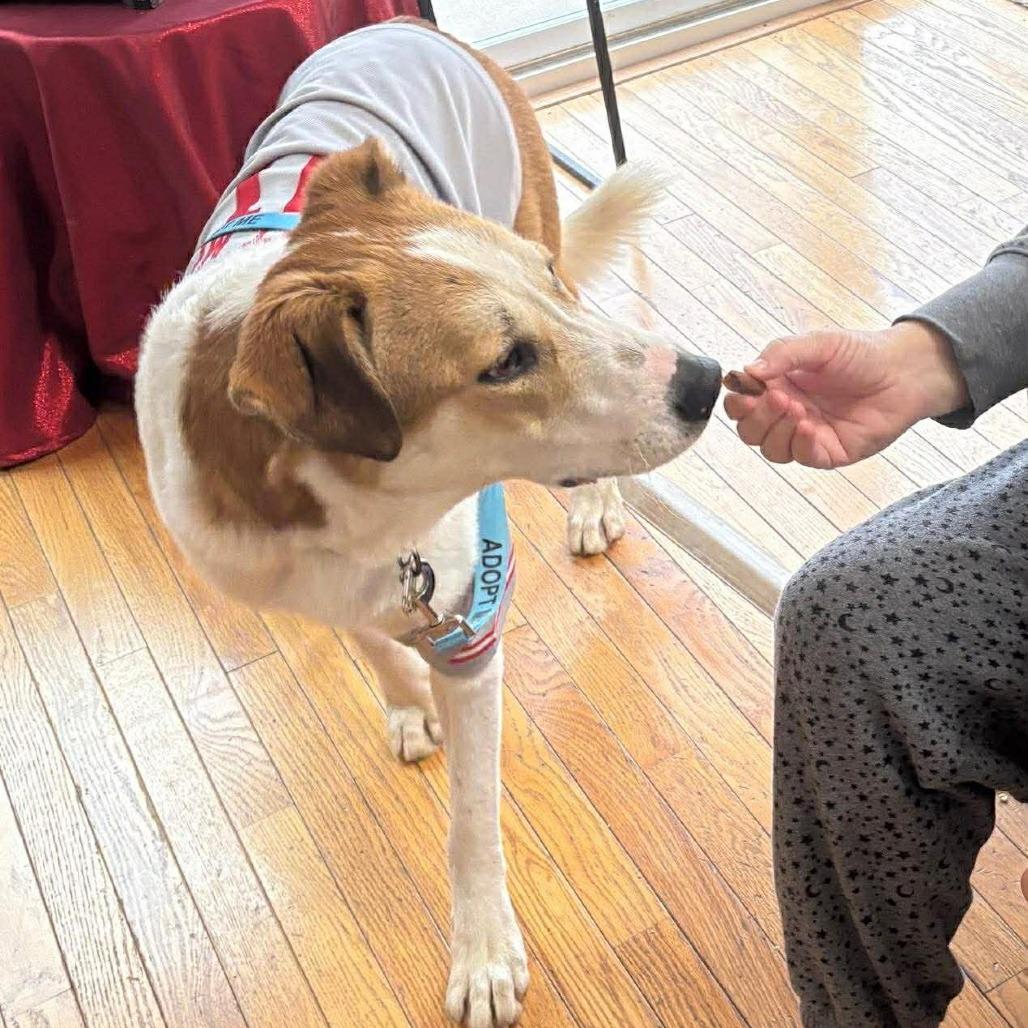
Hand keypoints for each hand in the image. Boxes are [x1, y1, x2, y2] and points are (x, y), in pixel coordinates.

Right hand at [724, 322, 968, 467]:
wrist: (906, 372)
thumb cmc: (863, 354)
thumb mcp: (819, 343)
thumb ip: (782, 353)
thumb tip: (749, 370)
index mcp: (778, 385)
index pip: (742, 402)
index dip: (738, 400)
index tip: (747, 389)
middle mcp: (788, 412)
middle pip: (750, 430)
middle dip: (756, 417)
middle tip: (779, 398)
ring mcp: (806, 434)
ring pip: (770, 448)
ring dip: (777, 430)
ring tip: (799, 410)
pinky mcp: (828, 452)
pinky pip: (801, 458)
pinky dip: (800, 444)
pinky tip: (810, 427)